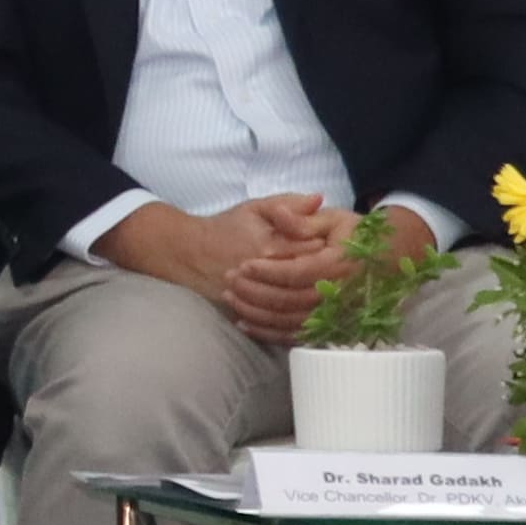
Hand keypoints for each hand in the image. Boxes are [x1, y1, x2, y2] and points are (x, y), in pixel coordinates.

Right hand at [113, 196, 339, 348]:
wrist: (186, 253)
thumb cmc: (224, 228)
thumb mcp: (254, 209)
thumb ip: (287, 203)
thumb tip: (319, 199)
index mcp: (271, 245)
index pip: (314, 252)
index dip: (330, 250)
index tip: (337, 247)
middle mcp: (265, 274)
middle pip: (311, 283)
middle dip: (327, 279)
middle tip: (339, 273)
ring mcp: (257, 296)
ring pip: (297, 308)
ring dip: (315, 302)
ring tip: (324, 292)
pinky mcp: (250, 312)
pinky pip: (278, 325)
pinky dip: (296, 324)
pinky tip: (308, 316)